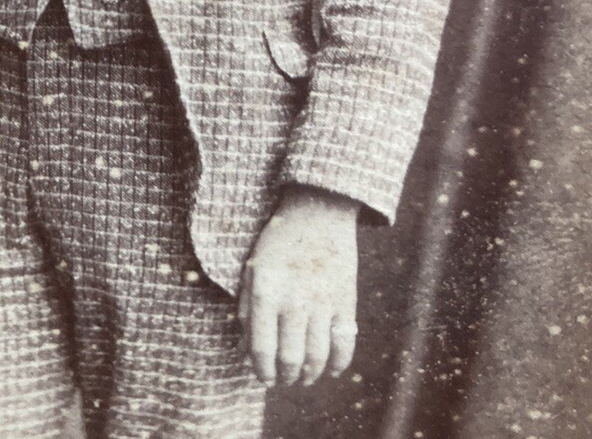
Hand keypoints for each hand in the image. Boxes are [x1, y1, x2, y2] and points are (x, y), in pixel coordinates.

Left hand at [238, 185, 358, 386]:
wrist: (319, 211)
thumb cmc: (280, 241)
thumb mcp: (253, 268)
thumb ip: (245, 310)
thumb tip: (245, 352)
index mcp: (265, 291)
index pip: (262, 349)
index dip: (261, 371)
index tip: (264, 379)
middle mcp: (293, 300)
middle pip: (290, 359)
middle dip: (285, 377)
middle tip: (283, 379)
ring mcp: (322, 303)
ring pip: (317, 358)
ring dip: (309, 375)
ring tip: (303, 377)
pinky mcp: (346, 302)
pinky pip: (344, 345)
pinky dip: (337, 364)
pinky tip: (330, 368)